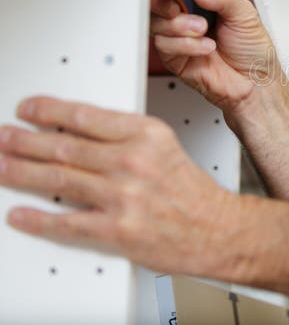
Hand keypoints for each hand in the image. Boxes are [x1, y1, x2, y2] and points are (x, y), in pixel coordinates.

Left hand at [0, 96, 240, 275]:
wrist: (217, 230)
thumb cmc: (193, 193)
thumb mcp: (165, 147)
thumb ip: (125, 138)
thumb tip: (78, 134)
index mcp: (147, 135)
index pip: (86, 116)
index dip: (50, 110)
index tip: (29, 109)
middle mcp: (133, 162)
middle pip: (65, 146)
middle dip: (25, 141)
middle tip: (4, 137)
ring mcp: (123, 197)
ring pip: (59, 180)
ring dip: (21, 173)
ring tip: (2, 166)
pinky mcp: (117, 230)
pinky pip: (66, 224)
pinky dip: (37, 219)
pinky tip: (20, 214)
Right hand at [150, 0, 280, 113]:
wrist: (255, 81)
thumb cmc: (252, 49)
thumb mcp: (244, 13)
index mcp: (203, 0)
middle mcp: (188, 17)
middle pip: (157, 1)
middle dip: (164, 3)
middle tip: (179, 8)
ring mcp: (180, 37)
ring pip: (156, 23)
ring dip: (179, 26)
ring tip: (203, 30)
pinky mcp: (175, 58)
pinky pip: (165, 46)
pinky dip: (186, 45)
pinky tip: (205, 47)